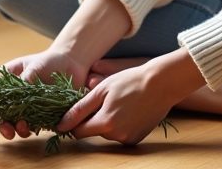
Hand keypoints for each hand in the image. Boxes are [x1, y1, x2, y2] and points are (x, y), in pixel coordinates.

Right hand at [0, 49, 90, 139]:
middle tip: (5, 128)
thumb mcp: (34, 66)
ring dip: (14, 130)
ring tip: (21, 126)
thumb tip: (18, 93)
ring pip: (13, 125)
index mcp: (4, 84)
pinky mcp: (40, 117)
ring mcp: (26, 109)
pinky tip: (32, 127)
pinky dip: (29, 130)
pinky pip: (31, 128)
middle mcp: (12, 99)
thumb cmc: (48, 60)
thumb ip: (25, 79)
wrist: (72, 64)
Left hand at [56, 48, 205, 144]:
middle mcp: (116, 136)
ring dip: (108, 121)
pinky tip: (129, 110)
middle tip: (105, 100)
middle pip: (94, 131)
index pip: (78, 131)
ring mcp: (128, 139)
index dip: (76, 121)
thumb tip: (60, 125)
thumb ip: (79, 109)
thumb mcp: (101, 90)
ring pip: (108, 133)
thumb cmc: (130, 81)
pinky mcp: (137, 139)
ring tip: (120, 102)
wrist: (161, 83)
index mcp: (105, 123)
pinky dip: (121, 125)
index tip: (79, 111)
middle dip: (95, 118)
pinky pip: (121, 134)